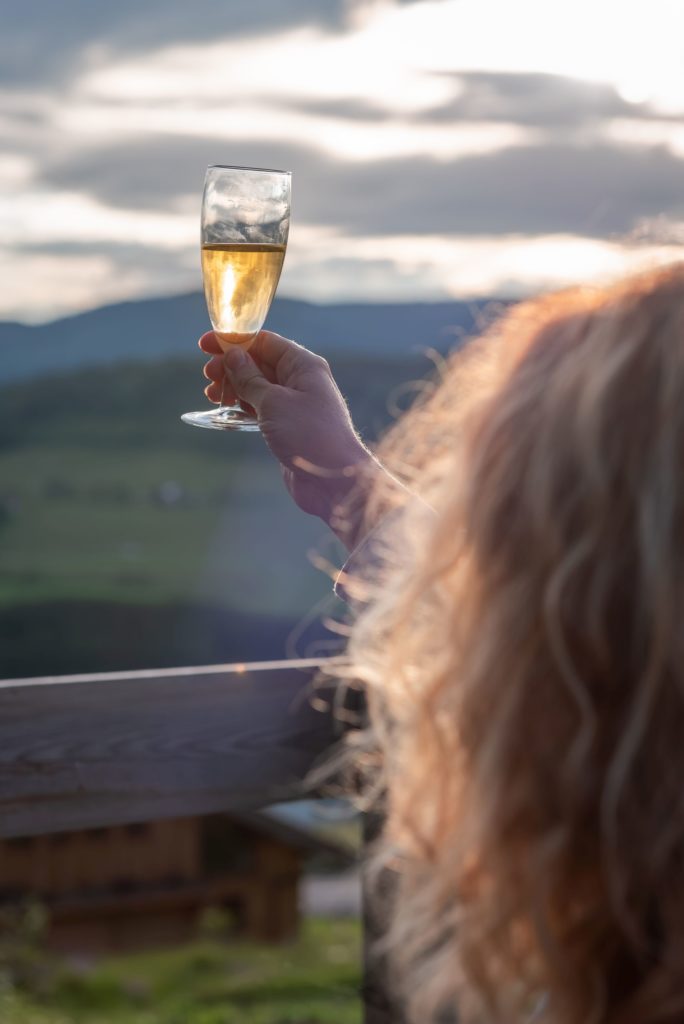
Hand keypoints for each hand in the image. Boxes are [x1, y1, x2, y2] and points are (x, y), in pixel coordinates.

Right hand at [199, 330, 381, 548]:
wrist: (332, 481)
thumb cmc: (310, 435)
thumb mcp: (274, 402)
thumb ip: (250, 378)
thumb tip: (233, 356)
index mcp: (304, 365)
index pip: (265, 342)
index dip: (235, 341)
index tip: (207, 344)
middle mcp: (301, 381)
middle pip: (259, 363)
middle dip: (231, 365)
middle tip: (207, 374)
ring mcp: (294, 404)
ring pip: (257, 386)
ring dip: (233, 386)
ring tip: (211, 393)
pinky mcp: (287, 426)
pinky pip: (260, 407)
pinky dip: (242, 405)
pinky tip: (224, 408)